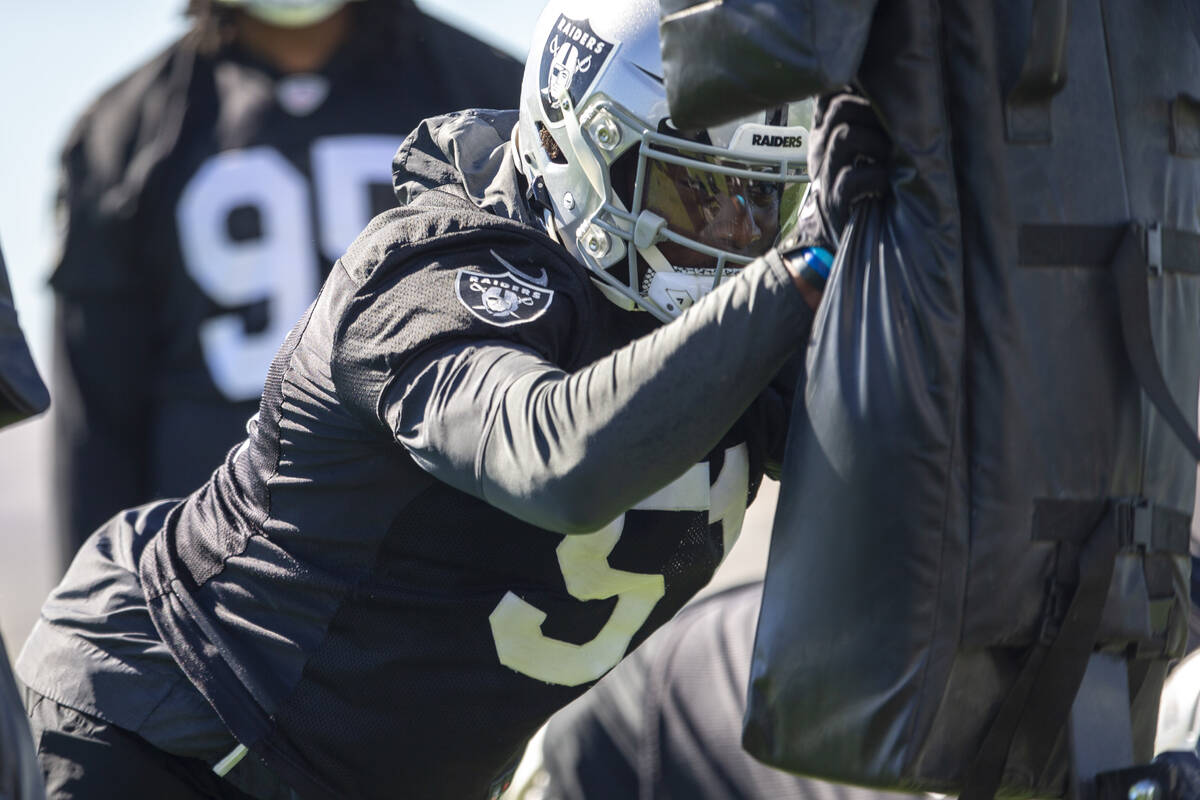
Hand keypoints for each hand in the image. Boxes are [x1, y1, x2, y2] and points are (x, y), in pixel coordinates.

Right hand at [787, 89, 890, 252]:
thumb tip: (901, 86)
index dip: (854, 84)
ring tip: (892, 157)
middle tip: (895, 128)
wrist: (844, 232)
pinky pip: (853, 177)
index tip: (880, 90)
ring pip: (845, 135)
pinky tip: (888, 183)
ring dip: (877, 143)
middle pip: (840, 107)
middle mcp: (821, 147)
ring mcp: (826, 172)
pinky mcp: (835, 198)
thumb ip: (869, 120)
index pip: (828, 92)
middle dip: (874, 111)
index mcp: (826, 130)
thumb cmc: (865, 184)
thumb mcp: (862, 148)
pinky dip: (877, 177)